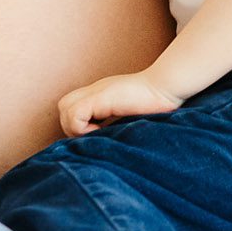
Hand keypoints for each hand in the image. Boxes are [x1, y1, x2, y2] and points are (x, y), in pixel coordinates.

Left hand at [58, 70, 188, 136]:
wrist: (167, 87)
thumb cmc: (158, 103)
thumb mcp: (131, 113)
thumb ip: (117, 120)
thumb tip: (106, 142)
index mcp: (102, 94)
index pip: (72, 107)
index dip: (78, 124)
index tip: (97, 134)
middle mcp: (96, 91)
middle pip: (64, 107)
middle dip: (73, 126)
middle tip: (95, 134)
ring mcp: (97, 93)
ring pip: (65, 110)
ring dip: (77, 128)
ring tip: (98, 133)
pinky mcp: (101, 98)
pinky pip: (75, 115)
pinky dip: (83, 128)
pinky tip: (102, 130)